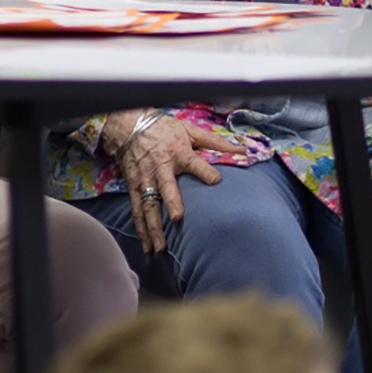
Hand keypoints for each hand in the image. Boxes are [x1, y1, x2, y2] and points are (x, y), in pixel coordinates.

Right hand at [99, 109, 246, 254]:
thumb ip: (215, 143)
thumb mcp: (190, 130)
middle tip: (177, 218)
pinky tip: (147, 245)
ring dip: (153, 226)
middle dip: (171, 202)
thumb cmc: (164, 129)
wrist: (128, 126)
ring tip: (161, 247)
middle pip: (166, 187)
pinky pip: (137, 210)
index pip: (193, 162)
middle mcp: (160, 168)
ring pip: (148, 205)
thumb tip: (243, 151)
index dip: (204, 171)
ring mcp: (145, 179)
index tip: (215, 180)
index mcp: (177, 152)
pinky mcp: (134, 187)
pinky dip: (141, 228)